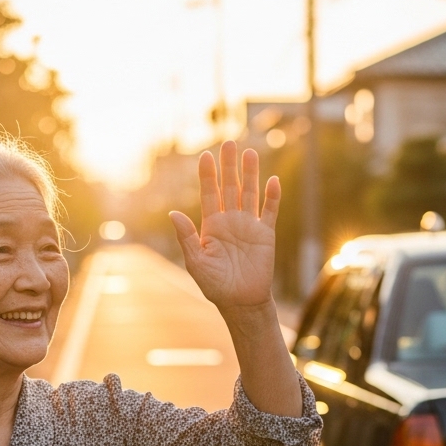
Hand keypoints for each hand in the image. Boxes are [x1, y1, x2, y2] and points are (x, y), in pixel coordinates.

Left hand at [169, 141, 280, 311]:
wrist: (240, 302)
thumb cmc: (215, 285)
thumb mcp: (196, 262)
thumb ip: (186, 237)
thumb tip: (173, 213)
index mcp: (211, 225)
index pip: (209, 193)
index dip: (207, 175)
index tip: (205, 155)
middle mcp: (230, 221)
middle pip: (230, 187)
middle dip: (229, 166)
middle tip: (229, 143)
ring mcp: (249, 226)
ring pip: (249, 193)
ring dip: (250, 174)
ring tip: (250, 153)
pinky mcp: (266, 235)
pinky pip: (269, 212)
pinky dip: (271, 197)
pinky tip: (272, 181)